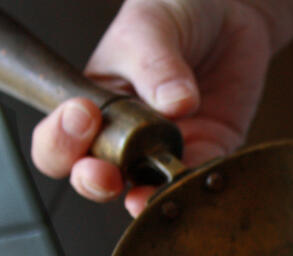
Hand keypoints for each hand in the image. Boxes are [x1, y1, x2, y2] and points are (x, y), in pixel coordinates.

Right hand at [30, 0, 278, 215]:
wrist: (230, 12)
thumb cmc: (176, 13)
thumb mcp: (153, 26)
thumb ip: (157, 64)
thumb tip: (176, 103)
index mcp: (93, 105)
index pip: (60, 141)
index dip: (62, 142)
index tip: (81, 117)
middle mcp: (125, 136)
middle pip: (96, 178)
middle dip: (94, 182)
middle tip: (104, 173)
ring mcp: (167, 149)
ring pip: (149, 190)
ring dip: (147, 198)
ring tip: (148, 195)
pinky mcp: (210, 151)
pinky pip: (203, 180)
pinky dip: (199, 185)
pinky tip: (198, 180)